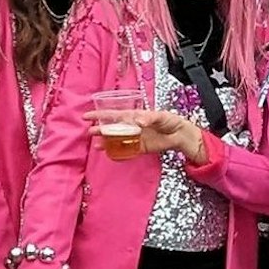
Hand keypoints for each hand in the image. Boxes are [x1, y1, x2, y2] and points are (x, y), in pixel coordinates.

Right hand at [87, 108, 206, 162]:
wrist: (180, 135)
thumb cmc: (170, 121)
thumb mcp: (160, 116)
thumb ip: (148, 117)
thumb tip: (137, 121)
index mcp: (134, 115)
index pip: (114, 114)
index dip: (101, 114)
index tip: (89, 115)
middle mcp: (132, 126)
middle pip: (112, 127)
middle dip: (100, 128)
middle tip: (89, 131)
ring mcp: (135, 137)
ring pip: (117, 139)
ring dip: (106, 141)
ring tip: (95, 144)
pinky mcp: (139, 148)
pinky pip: (126, 150)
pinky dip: (117, 152)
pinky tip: (109, 154)